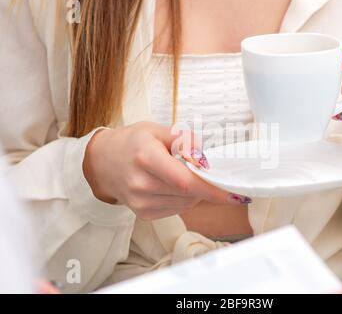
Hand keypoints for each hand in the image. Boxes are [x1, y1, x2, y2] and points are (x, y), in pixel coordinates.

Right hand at [83, 122, 251, 219]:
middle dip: (208, 186)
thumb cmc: (131, 142)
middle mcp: (141, 183)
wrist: (103, 163)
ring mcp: (141, 202)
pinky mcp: (143, 214)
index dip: (212, 188)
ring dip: (195, 192)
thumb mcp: (156, 130)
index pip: (186, 180)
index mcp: (145, 157)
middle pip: (189, 193)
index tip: (235, 194)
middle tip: (214, 176)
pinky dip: (184, 199)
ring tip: (181, 174)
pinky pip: (176, 209)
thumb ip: (184, 141)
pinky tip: (172, 185)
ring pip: (186, 204)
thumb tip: (205, 159)